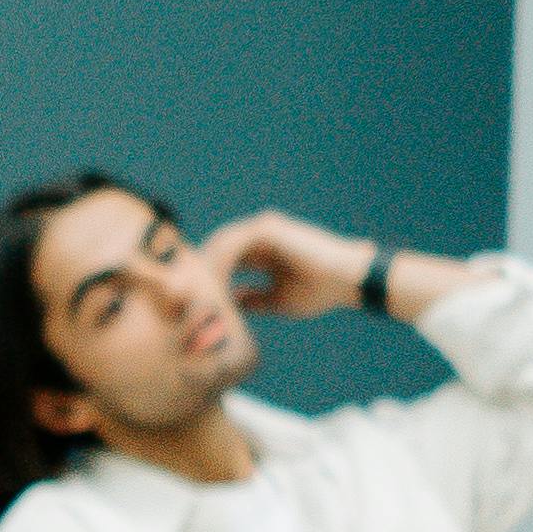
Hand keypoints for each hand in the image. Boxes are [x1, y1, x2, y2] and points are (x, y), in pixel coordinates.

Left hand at [199, 209, 380, 315]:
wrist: (347, 279)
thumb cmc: (319, 291)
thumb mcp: (278, 300)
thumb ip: (254, 299)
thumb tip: (230, 302)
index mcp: (262, 252)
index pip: (225, 261)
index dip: (209, 280)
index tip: (195, 303)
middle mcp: (260, 237)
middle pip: (218, 250)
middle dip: (202, 272)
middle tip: (186, 297)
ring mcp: (263, 229)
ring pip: (222, 244)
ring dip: (208, 268)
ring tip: (197, 293)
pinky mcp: (268, 228)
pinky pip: (234, 243)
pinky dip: (222, 261)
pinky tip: (214, 281)